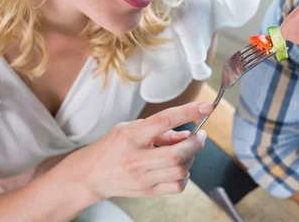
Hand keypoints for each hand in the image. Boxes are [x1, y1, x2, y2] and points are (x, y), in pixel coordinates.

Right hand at [65, 101, 212, 200]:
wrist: (91, 175)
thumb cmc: (112, 147)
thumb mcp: (130, 128)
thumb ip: (159, 129)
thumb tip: (188, 133)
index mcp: (131, 136)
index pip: (164, 120)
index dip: (188, 111)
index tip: (207, 106)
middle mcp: (136, 159)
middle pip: (177, 154)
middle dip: (196, 143)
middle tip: (200, 135)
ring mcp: (143, 178)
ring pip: (180, 171)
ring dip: (191, 158)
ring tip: (185, 150)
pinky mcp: (148, 192)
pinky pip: (177, 186)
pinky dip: (184, 175)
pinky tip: (178, 167)